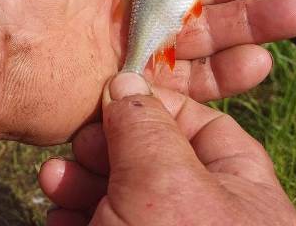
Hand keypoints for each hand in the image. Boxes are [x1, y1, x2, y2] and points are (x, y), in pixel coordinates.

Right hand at [40, 73, 295, 225]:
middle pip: (152, 157)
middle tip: (75, 144)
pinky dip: (77, 214)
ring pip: (122, 194)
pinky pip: (104, 223)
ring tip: (53, 180)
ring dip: (80, 181)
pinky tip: (57, 212)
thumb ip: (145, 126)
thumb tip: (126, 83)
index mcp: (242, 189)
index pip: (200, 121)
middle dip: (103, 146)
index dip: (150, 103)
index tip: (108, 96)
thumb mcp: (165, 185)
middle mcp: (210, 213)